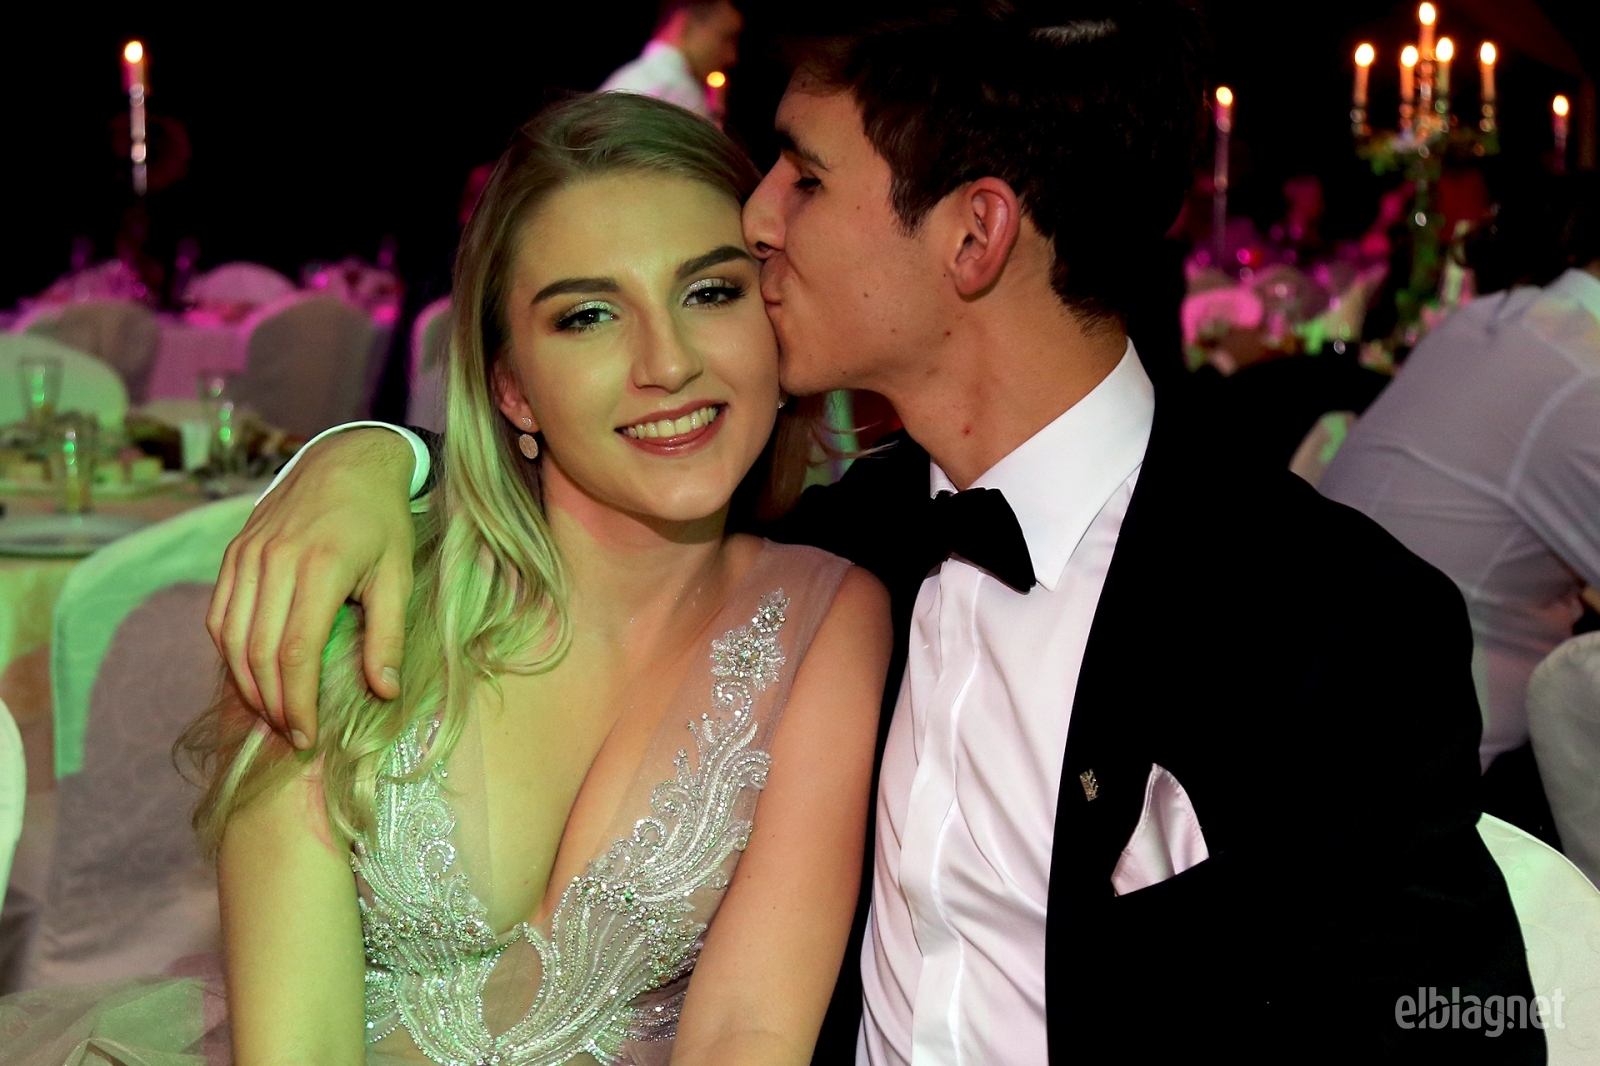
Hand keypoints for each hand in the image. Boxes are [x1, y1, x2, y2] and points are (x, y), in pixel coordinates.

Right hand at [207, 429, 415, 747]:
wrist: (346, 461)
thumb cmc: (381, 521)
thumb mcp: (397, 576)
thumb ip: (388, 636)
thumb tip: (384, 692)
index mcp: (319, 569)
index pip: (295, 654)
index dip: (298, 703)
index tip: (307, 737)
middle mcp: (274, 562)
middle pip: (258, 652)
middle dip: (272, 704)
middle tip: (291, 735)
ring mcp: (247, 555)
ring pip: (231, 637)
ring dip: (246, 684)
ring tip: (271, 713)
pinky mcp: (233, 552)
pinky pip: (219, 613)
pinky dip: (229, 652)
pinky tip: (249, 674)